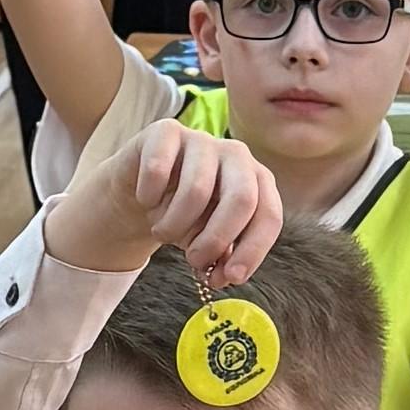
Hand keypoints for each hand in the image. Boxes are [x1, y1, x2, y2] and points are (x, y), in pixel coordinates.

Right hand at [43, 114, 283, 283]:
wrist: (140, 192)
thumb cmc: (183, 216)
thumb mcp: (206, 241)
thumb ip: (221, 258)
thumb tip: (224, 276)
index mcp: (258, 181)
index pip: (269, 215)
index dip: (252, 250)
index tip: (231, 278)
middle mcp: (237, 155)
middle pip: (241, 199)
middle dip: (217, 239)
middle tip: (195, 261)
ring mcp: (202, 139)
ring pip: (196, 190)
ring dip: (174, 224)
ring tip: (162, 232)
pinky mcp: (166, 131)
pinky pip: (159, 169)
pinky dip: (149, 196)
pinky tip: (146, 200)